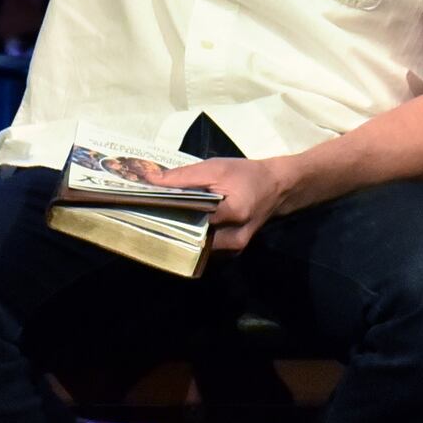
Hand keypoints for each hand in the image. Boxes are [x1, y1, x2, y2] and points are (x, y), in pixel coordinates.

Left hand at [142, 155, 289, 252]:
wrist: (276, 188)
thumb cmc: (246, 175)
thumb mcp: (216, 168)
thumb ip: (184, 177)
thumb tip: (151, 181)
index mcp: (234, 212)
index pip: (193, 220)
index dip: (169, 215)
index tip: (145, 211)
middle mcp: (234, 238)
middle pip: (192, 240)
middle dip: (169, 231)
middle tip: (145, 220)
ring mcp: (234, 250)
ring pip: (197, 250)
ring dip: (179, 238)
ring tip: (158, 224)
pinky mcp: (231, 253)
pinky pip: (205, 251)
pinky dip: (191, 241)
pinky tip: (177, 229)